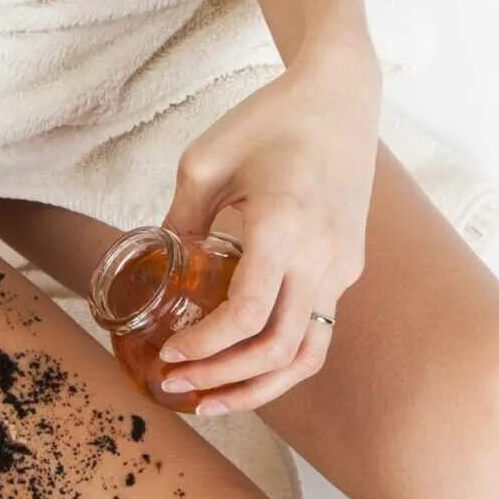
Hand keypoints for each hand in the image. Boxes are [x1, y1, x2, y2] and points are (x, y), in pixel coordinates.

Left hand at [157, 51, 381, 413]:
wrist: (339, 97)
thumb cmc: (267, 120)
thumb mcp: (204, 162)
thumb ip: (178, 222)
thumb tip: (149, 271)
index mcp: (284, 227)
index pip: (247, 315)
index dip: (205, 346)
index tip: (169, 353)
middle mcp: (322, 257)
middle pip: (276, 350)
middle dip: (221, 379)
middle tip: (176, 383)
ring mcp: (342, 268)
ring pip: (306, 356)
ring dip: (258, 387)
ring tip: (213, 400)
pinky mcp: (349, 269)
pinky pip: (316, 331)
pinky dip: (280, 360)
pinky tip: (244, 367)